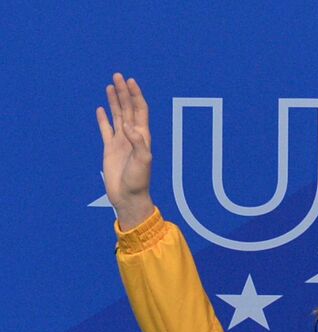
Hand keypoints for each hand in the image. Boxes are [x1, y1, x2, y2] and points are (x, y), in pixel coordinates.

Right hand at [96, 73, 154, 229]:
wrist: (128, 197)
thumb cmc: (138, 181)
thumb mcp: (143, 161)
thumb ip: (137, 142)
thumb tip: (127, 125)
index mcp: (142, 137)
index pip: (140, 110)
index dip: (136, 96)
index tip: (131, 82)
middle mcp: (132, 136)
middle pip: (128, 109)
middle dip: (124, 92)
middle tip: (118, 76)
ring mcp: (121, 142)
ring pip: (117, 116)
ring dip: (114, 101)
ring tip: (110, 86)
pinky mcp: (110, 149)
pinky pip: (106, 129)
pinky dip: (103, 119)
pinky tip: (101, 109)